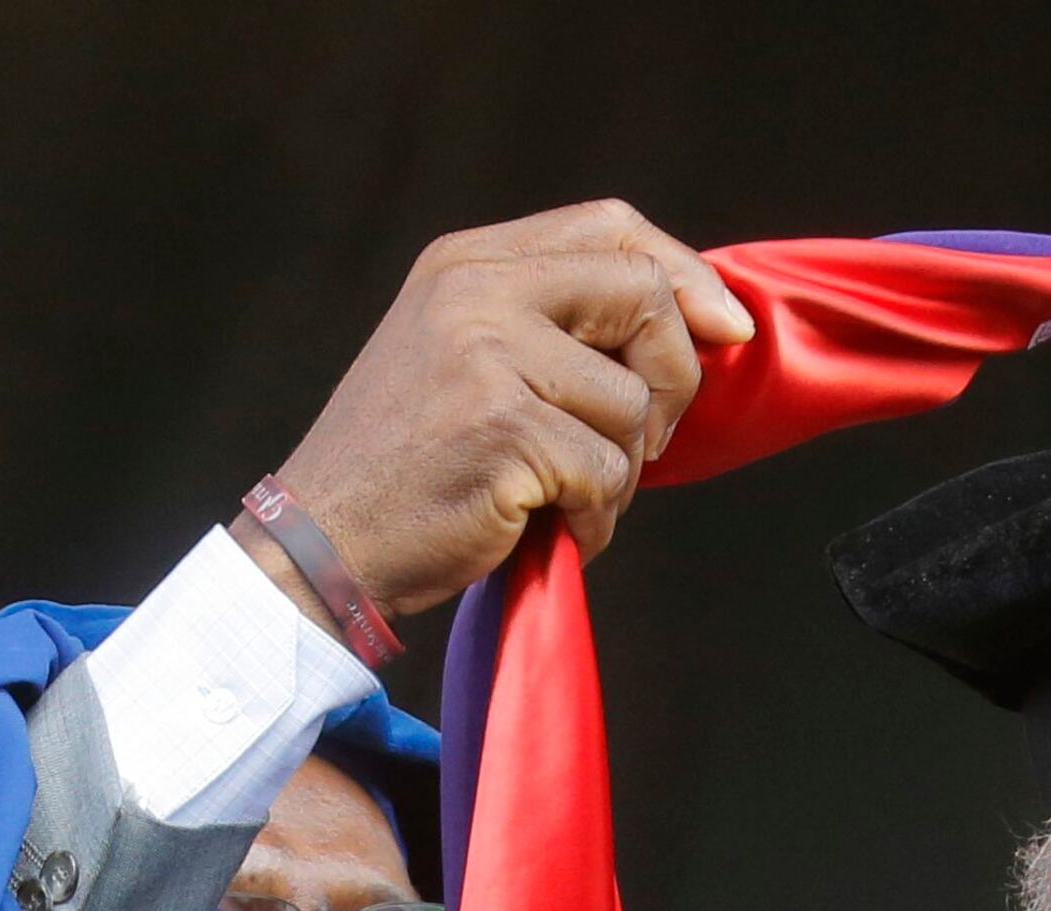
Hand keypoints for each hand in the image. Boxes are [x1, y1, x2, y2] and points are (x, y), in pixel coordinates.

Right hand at [267, 201, 754, 613]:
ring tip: (565, 500)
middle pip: (643, 296)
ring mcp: (489, 356)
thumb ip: (549, 324)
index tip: (725, 328)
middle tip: (645, 441)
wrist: (325, 542)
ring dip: (621, 475)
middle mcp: (477, 292)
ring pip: (630, 404)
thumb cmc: (408, 468)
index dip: (684, 274)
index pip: (610, 228)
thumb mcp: (462, 357)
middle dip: (673, 379)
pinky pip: (606, 475)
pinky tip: (551, 530)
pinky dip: (595, 520)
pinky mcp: (504, 430)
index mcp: (469, 261)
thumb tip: (689, 323)